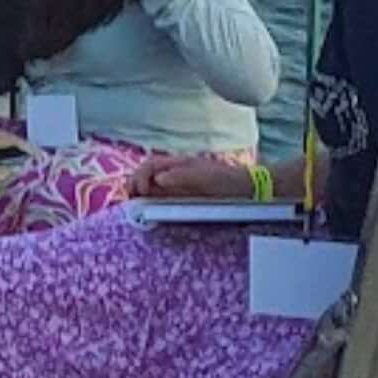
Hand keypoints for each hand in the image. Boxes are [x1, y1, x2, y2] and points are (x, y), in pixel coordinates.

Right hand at [123, 151, 259, 202]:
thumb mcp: (205, 176)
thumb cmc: (226, 180)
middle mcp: (173, 174)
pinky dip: (150, 206)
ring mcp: (176, 187)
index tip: (140, 191)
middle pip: (144, 176)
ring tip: (136, 209)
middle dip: (133, 186)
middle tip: (131, 201)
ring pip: (149, 189)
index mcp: (177, 163)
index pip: (149, 166)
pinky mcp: (181, 201)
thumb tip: (158, 179)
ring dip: (140, 197)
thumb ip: (182, 175)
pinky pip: (160, 201)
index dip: (139, 176)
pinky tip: (149, 214)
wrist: (246, 190)